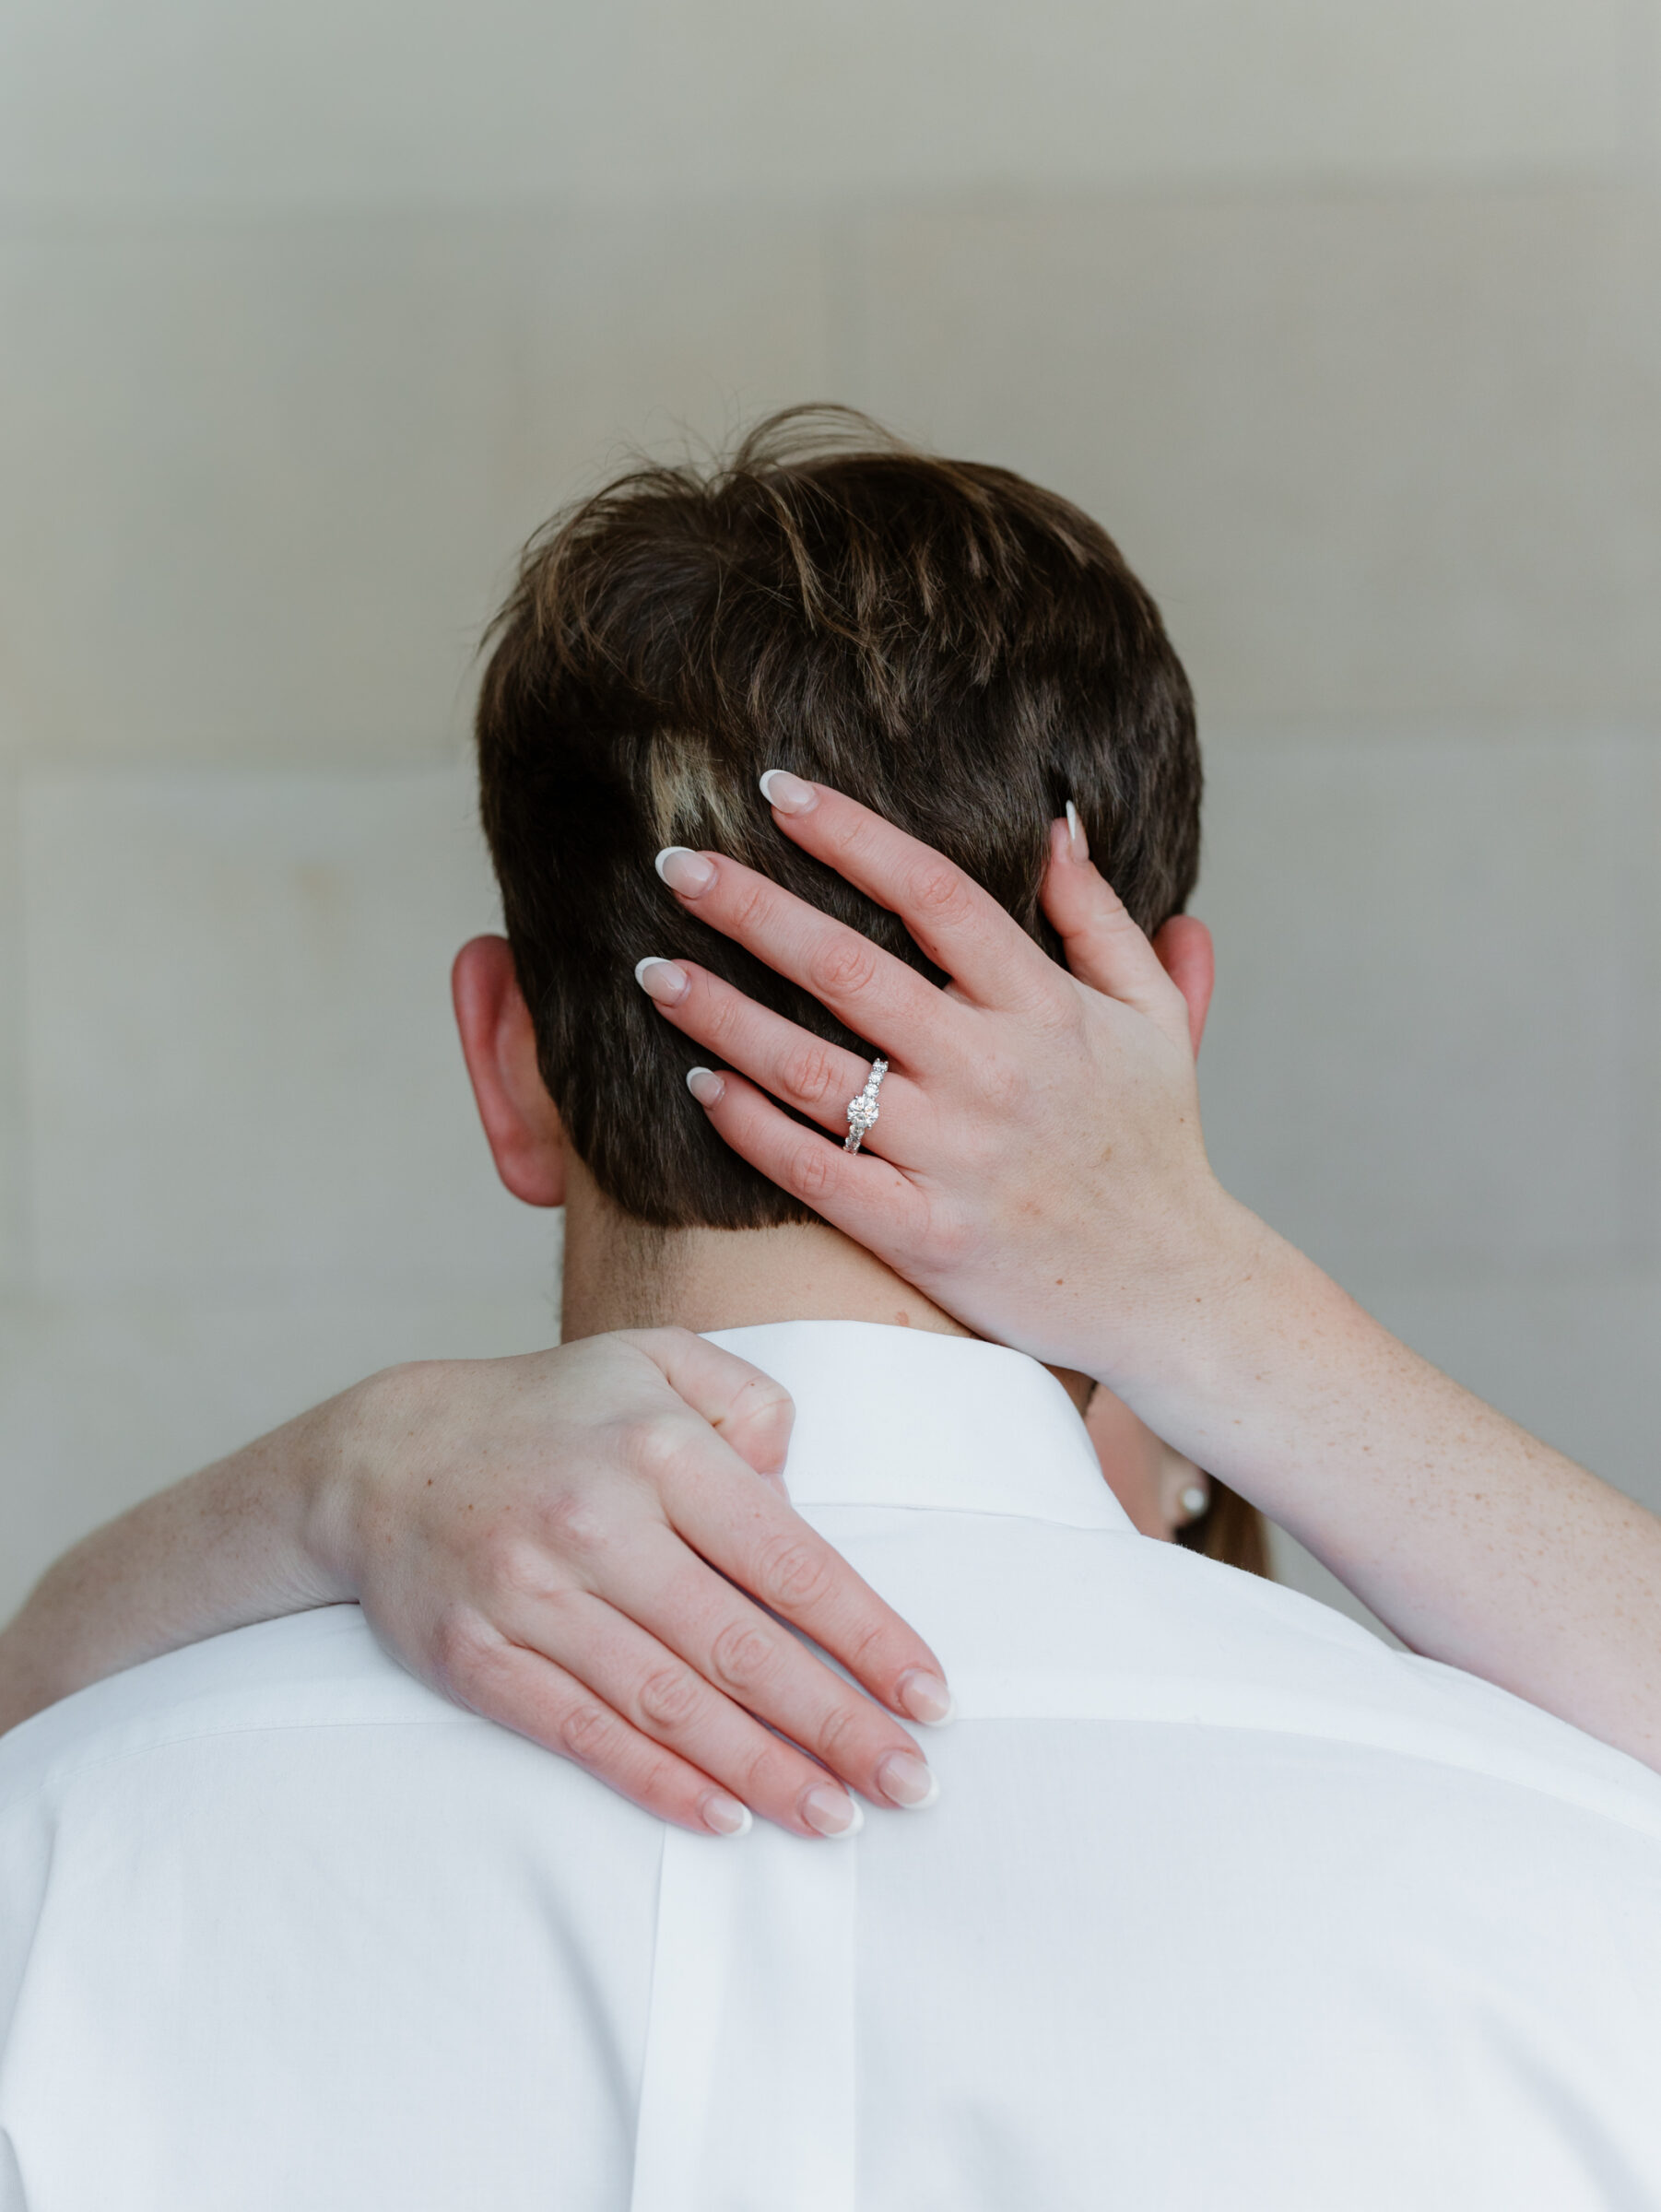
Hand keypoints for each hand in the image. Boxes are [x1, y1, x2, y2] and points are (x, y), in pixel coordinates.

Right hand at [316, 1330, 949, 1838]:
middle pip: (741, 1648)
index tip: (932, 1697)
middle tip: (911, 1785)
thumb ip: (748, 1401)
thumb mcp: (655, 1355)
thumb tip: (797, 1488)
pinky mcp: (475, 1657)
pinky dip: (659, 1784)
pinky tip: (727, 1817)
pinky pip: (583, 1735)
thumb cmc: (552, 1413)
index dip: (868, 1638)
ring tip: (838, 1816)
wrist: (382, 1455)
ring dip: (765, 1771)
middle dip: (839, 1726)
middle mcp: (597, 1522)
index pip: (789, 1560)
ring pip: (670, 1705)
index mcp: (658, 1446)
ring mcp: (529, 1595)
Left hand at [641, 775, 1256, 1391]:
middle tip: (674, 865)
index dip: (850, 835)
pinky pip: (814, 1172)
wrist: (1171, 1290)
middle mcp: (993, 1073)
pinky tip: (698, 1085)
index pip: (934, 894)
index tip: (777, 791)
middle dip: (750, 909)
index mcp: (1045, 1008)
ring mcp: (953, 1158)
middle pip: (849, 969)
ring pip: (811, 1071)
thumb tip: (1056, 822)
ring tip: (654, 973)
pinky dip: (750, 1127)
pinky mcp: (923, 1235)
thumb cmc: (1153, 1143)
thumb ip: (1099, 918)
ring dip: (722, 1015)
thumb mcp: (1153, 1016)